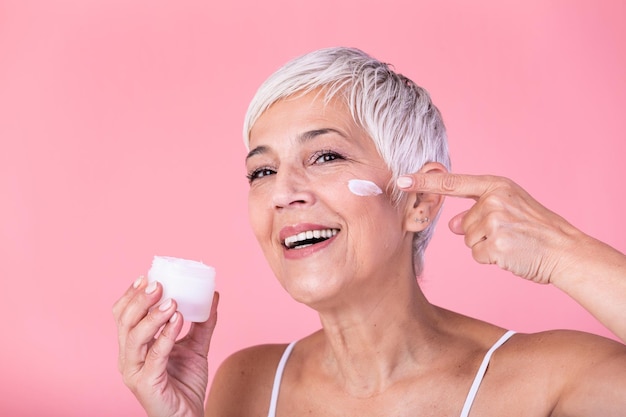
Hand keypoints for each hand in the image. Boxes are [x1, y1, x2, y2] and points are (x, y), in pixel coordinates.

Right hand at [113, 277, 218, 416]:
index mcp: (134, 346)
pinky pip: (154, 356)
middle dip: (139, 300)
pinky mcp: (146, 384)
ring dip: (152, 316)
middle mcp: (129, 357)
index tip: (147, 276)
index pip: (123, 315)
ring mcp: (134, 371)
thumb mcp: (196, 347)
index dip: (131, 295)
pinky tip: (177, 320)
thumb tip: (213, 294)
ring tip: (172, 301)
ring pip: (134, 337)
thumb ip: (203, 323)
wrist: (189, 416)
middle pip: (124, 322)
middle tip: (158, 284)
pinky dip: (165, 335)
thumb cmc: (185, 384)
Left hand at [398, 172, 580, 283]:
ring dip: (485, 247)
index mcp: (497, 185)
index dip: (424, 183)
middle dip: (479, 233)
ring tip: (512, 243)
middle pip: (462, 224)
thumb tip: (453, 226)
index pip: (452, 183)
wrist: (565, 250)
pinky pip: (477, 255)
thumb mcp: (509, 209)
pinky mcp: (496, 243)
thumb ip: (479, 210)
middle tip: (509, 234)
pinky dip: (491, 259)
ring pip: (468, 241)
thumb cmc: (537, 230)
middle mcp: (494, 200)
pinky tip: (511, 254)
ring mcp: (495, 221)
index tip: (400, 180)